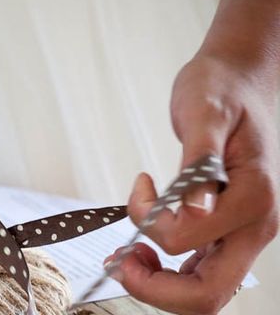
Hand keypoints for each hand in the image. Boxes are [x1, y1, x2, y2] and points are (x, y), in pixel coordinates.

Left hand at [105, 55, 278, 313]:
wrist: (239, 80)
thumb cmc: (222, 90)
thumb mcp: (205, 113)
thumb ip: (200, 161)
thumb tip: (194, 208)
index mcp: (252, 197)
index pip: (189, 239)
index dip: (148, 221)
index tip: (139, 185)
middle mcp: (253, 224)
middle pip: (208, 292)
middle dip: (155, 288)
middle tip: (119, 261)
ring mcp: (242, 230)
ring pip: (205, 289)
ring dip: (161, 284)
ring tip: (127, 256)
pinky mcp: (227, 227)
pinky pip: (201, 268)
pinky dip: (170, 270)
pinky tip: (147, 247)